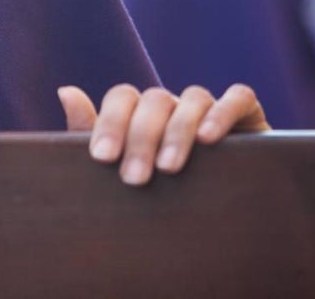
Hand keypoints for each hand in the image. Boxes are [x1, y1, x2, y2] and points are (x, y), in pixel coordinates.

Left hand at [58, 83, 268, 186]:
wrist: (224, 225)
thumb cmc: (160, 196)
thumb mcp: (122, 171)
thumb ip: (89, 134)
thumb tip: (65, 90)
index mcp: (142, 114)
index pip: (122, 98)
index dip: (110, 123)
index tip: (102, 159)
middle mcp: (174, 106)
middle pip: (154, 100)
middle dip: (141, 138)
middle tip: (134, 178)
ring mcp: (210, 108)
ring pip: (193, 98)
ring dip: (178, 130)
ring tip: (170, 168)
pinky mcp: (249, 116)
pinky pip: (238, 97)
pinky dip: (223, 112)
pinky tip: (209, 138)